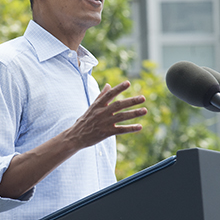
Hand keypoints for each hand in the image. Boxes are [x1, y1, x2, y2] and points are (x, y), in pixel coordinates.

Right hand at [0, 81, 145, 198]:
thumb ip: (101, 96)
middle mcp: (101, 113)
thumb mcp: (92, 107)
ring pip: (121, 117)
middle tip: (143, 98)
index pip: (109, 94)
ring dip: (134, 114)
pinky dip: (130, 129)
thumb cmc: (84, 120)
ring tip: (145, 110)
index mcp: (98, 105)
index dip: (119, 88)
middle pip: (118, 105)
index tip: (128, 83)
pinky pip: (120, 130)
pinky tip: (140, 127)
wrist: (75, 136)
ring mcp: (104, 123)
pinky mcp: (106, 133)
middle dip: (131, 101)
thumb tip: (109, 85)